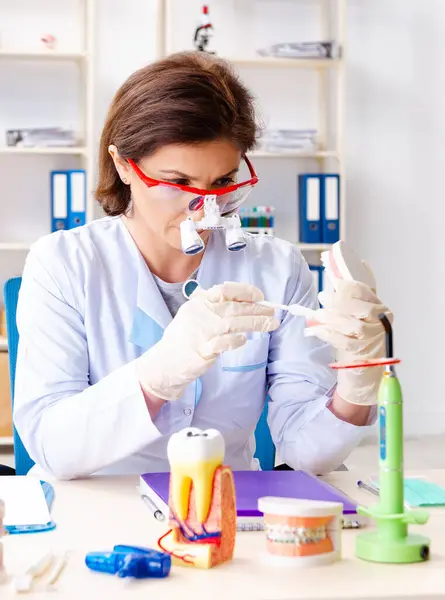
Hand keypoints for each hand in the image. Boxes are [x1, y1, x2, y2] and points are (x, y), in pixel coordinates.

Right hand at [136, 282, 278, 400]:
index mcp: (199, 303)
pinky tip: (245, 340)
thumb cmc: (183, 338)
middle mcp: (201, 314)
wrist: (165, 362)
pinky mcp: (203, 350)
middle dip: (258, 309)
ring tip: (272, 324)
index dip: (245, 291)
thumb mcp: (193, 314)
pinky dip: (237, 341)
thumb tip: (243, 301)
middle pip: (234, 307)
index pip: (225, 290)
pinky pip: (225, 343)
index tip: (260, 295)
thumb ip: (212, 306)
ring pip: (234, 324)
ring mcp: (201, 332)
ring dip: (256, 323)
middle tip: (273, 311)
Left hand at [307, 279, 392, 405]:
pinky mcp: (362, 353)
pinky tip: (316, 330)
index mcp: (379, 308)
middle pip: (363, 309)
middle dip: (340, 302)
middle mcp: (380, 323)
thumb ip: (342, 302)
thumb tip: (327, 287)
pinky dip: (328, 334)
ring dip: (332, 318)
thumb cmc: (357, 337)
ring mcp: (373, 339)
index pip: (364, 292)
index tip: (333, 284)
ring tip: (318, 315)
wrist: (366, 366)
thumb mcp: (353, 315)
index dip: (346, 286)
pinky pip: (344, 342)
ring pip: (354, 326)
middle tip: (322, 298)